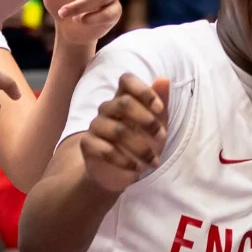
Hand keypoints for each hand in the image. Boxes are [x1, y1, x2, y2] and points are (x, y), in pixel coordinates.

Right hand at [80, 74, 168, 193]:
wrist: (120, 173)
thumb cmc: (141, 143)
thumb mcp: (157, 124)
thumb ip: (161, 102)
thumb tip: (164, 79)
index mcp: (123, 98)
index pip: (126, 80)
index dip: (144, 91)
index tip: (159, 109)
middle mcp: (107, 108)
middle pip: (124, 103)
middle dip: (147, 121)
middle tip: (161, 137)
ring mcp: (95, 125)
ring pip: (117, 130)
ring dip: (141, 148)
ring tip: (153, 161)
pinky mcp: (88, 144)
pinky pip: (105, 150)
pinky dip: (125, 161)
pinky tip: (136, 168)